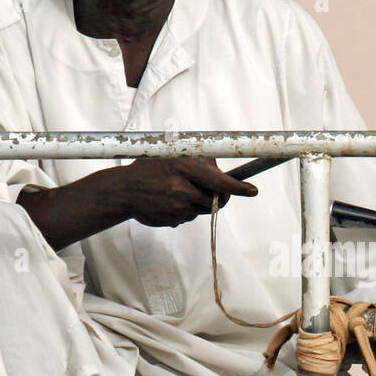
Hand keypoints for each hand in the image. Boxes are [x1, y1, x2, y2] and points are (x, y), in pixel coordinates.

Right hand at [122, 157, 256, 227]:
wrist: (124, 190)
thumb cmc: (151, 168)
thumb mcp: (173, 155)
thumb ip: (198, 161)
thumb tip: (222, 172)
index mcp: (185, 168)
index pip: (219, 181)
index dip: (238, 187)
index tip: (252, 191)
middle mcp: (182, 189)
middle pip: (216, 200)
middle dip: (219, 197)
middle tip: (215, 192)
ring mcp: (177, 207)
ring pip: (202, 209)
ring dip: (198, 203)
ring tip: (179, 192)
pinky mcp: (173, 220)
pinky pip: (189, 217)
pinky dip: (185, 211)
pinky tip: (169, 202)